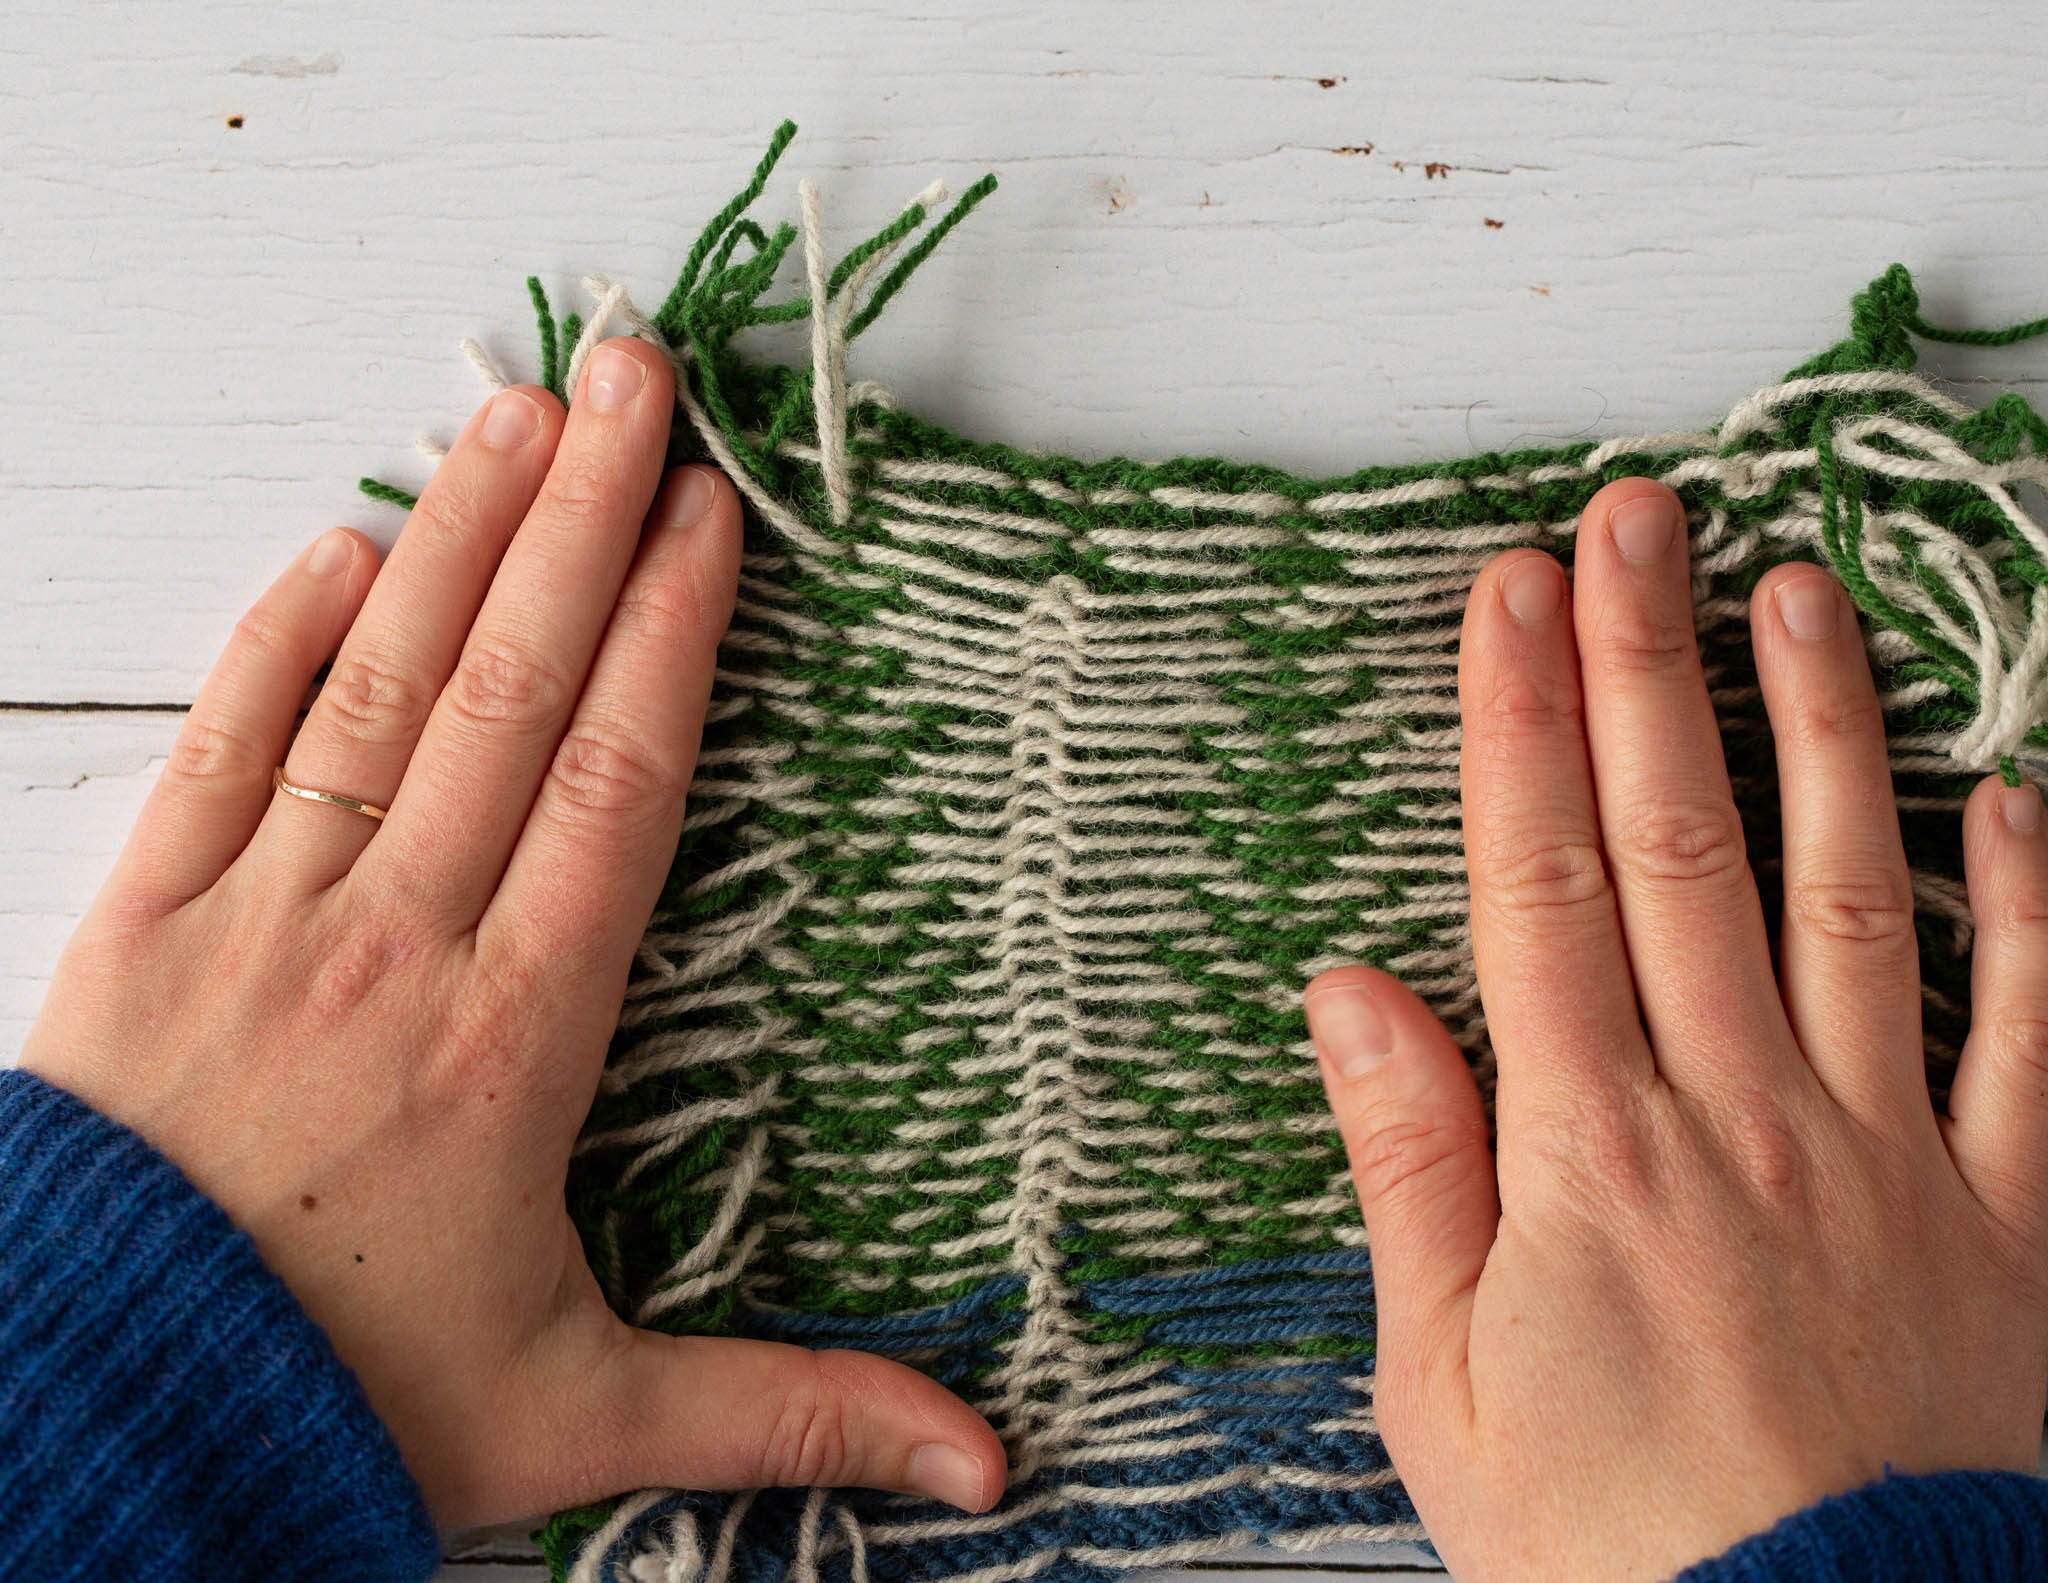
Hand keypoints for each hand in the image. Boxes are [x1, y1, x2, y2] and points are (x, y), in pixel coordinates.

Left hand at [20, 338, 1004, 1526]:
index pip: (613, 791)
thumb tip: (985, 1468)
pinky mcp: (140, 923)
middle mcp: (393, 943)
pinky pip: (217, 749)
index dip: (670, 641)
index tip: (712, 518)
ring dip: (458, 541)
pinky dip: (276, 640)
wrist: (91, 1430)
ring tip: (523, 412)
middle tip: (639, 376)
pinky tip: (338, 545)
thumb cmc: (342, 1404)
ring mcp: (258, 915)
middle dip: (587, 523)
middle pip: (509, 694)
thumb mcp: (586, 1421)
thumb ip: (788, 1412)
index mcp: (514, 1039)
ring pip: (377, 691)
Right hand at [1303, 479, 2047, 1580]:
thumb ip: (1409, 1169)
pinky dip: (2032, 910)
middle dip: (1649, 666)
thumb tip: (1351, 993)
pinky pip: (2035, 1037)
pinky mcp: (2013, 1219)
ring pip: (1856, 897)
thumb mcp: (1443, 1385)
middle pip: (1682, 848)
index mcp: (1590, 1153)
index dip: (1520, 724)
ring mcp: (1891, 1153)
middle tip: (1640, 518)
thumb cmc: (1614, 1551)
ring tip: (1797, 593)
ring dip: (1819, 732)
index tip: (1512, 593)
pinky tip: (2007, 795)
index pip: (1539, 885)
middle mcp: (1742, 1116)